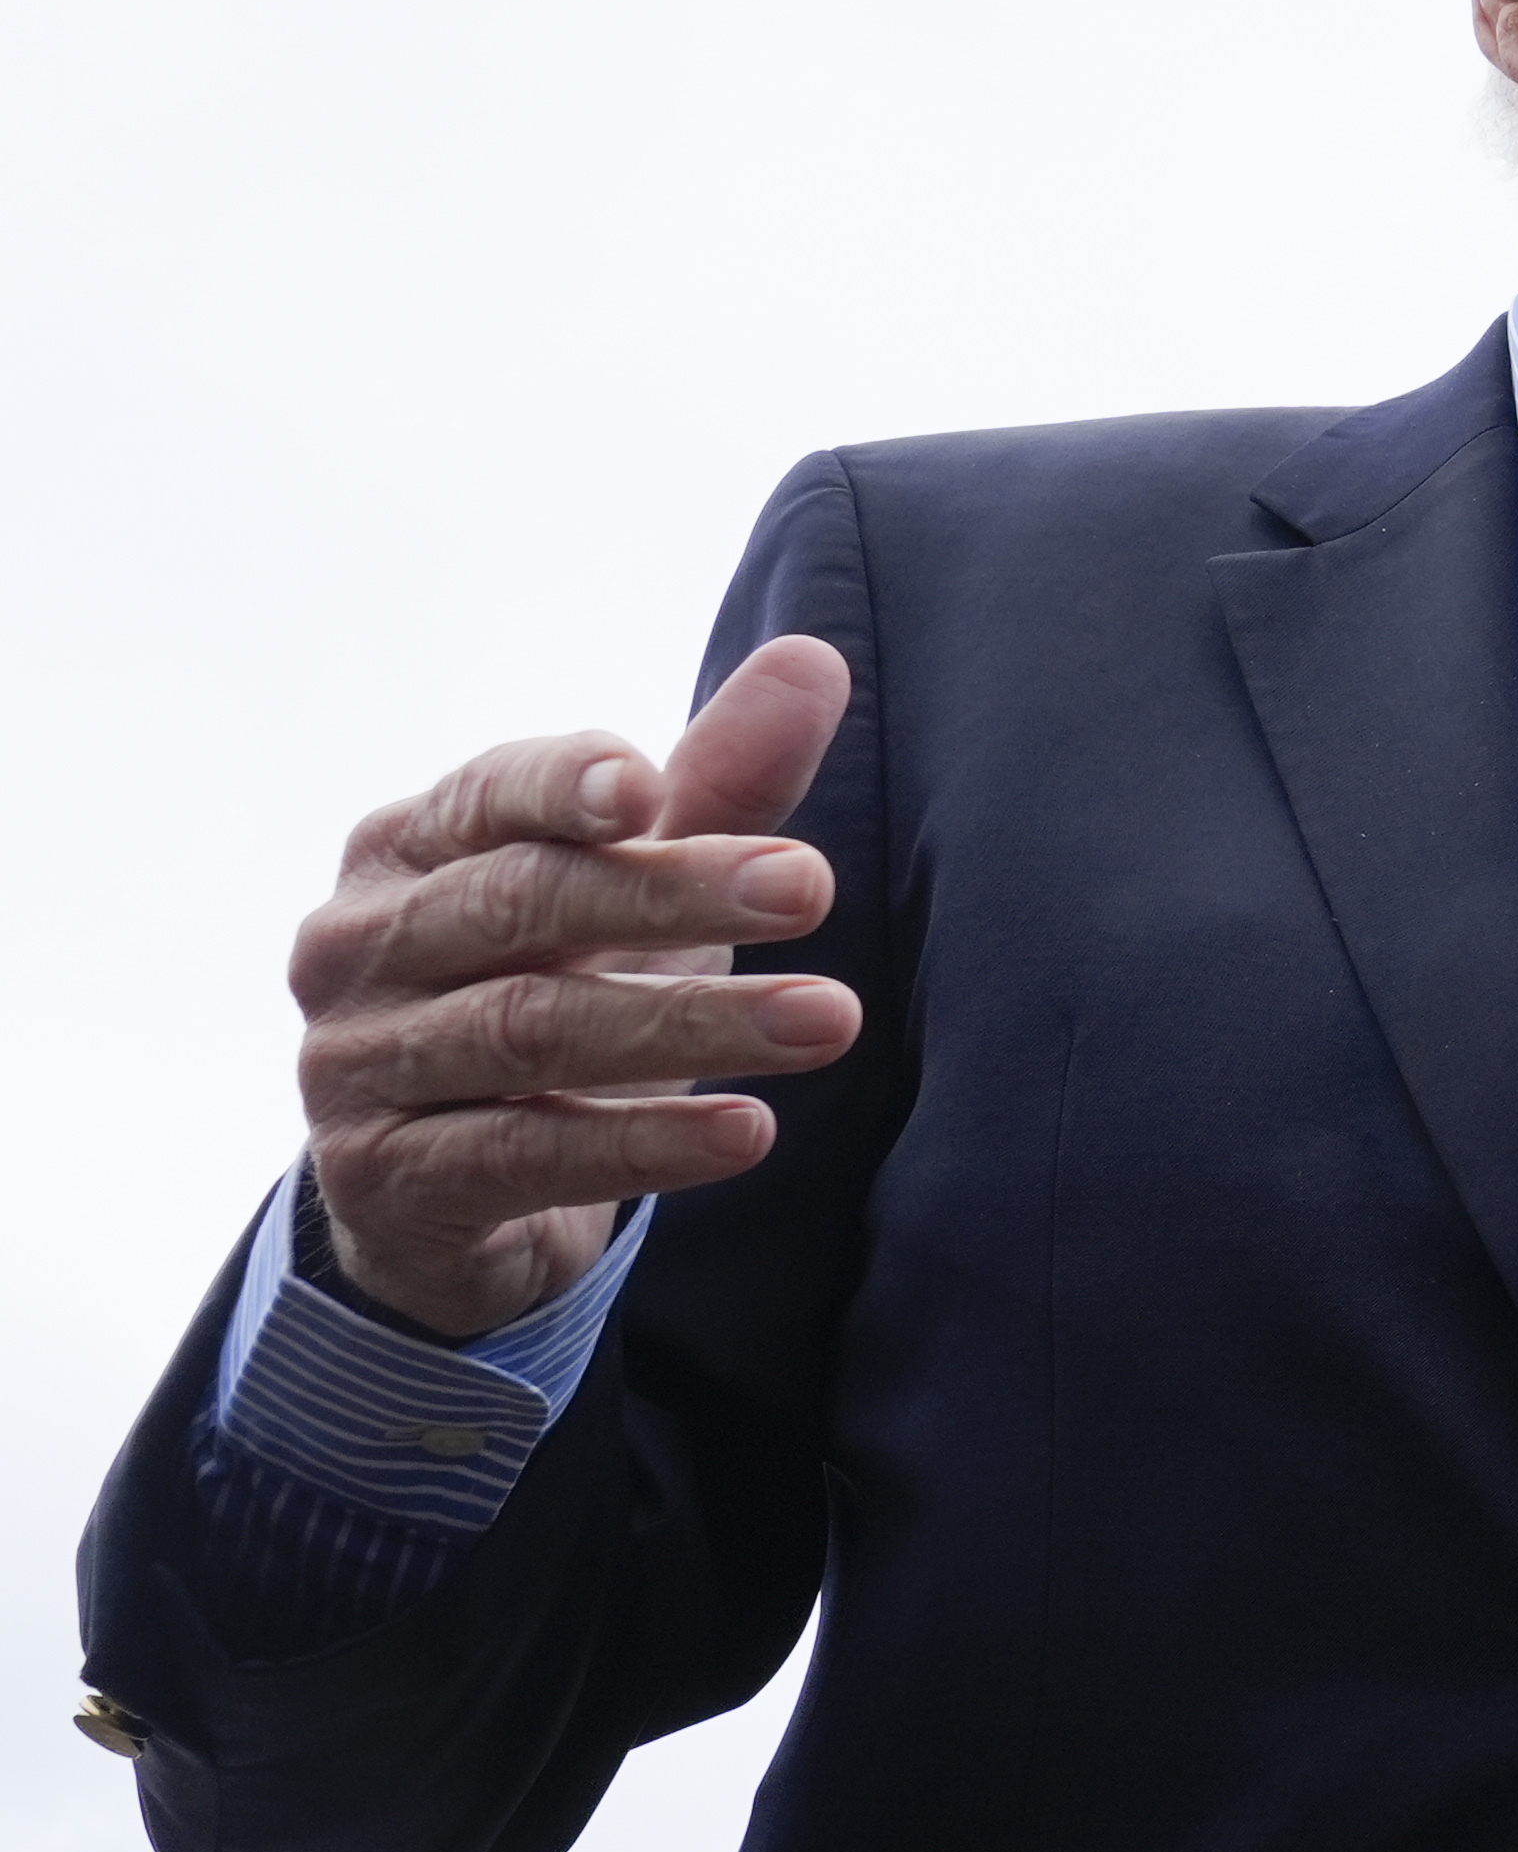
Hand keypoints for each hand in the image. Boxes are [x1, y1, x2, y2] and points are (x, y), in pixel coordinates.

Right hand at [291, 639, 863, 1338]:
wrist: (449, 1193)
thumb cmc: (558, 993)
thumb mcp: (638, 894)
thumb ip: (719, 788)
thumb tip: (816, 657)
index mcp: (409, 849)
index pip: (486, 794)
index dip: (560, 782)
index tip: (652, 786)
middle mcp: (359, 945)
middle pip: (521, 902)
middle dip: (671, 892)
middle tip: (815, 887)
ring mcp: (355, 1064)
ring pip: (528, 1029)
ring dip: (690, 1023)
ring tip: (829, 1020)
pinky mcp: (384, 1179)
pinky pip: (520, 1154)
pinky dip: (641, 1141)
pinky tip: (750, 1131)